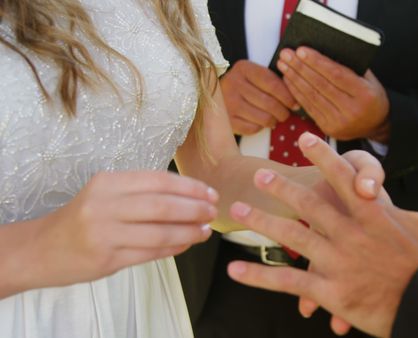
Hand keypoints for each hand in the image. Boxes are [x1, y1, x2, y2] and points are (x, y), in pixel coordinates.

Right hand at [28, 171, 215, 289]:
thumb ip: (141, 192)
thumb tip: (191, 196)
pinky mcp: (107, 259)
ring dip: (189, 232)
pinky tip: (187, 243)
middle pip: (162, 206)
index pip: (158, 180)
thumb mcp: (105, 194)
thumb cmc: (83, 218)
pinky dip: (174, 248)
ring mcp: (104, 234)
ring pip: (160, 233)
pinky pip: (150, 253)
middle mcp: (104, 206)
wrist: (42, 249)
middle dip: (194, 209)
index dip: (190, 187)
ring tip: (205, 231)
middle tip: (212, 212)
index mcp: (107, 183)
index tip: (210, 193)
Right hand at [221, 60, 297, 134]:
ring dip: (273, 121)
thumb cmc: (245, 86)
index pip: (273, 84)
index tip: (295, 104)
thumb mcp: (256, 76)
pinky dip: (260, 128)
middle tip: (285, 114)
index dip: (288, 96)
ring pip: (263, 118)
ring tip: (274, 119)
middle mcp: (233, 83)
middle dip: (283, 112)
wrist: (216, 96)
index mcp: (244, 68)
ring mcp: (228, 102)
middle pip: (270, 103)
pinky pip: (252, 129)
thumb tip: (296, 101)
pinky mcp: (226, 120)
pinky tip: (259, 122)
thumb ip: (274, 82)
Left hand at [227, 148, 417, 336]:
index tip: (304, 139)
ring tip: (236, 209)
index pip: (344, 176)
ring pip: (292, 237)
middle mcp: (352, 233)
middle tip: (258, 174)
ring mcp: (339, 263)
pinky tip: (236, 269)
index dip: (322, 156)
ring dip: (262, 221)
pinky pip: (289, 282)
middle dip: (282, 187)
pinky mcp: (332, 293)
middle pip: (309, 203)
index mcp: (378, 214)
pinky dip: (260, 275)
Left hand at [277, 47, 389, 141]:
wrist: (376, 125)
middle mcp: (352, 110)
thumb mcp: (369, 79)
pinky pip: (309, 108)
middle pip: (321, 85)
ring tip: (283, 64)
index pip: (337, 75)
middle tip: (286, 54)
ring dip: (295, 79)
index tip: (301, 50)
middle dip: (301, 67)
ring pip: (312, 96)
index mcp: (365, 94)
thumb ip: (351, 67)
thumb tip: (323, 50)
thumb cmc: (371, 96)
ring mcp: (339, 122)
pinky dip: (297, 93)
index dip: (317, 62)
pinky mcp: (329, 128)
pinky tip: (288, 81)